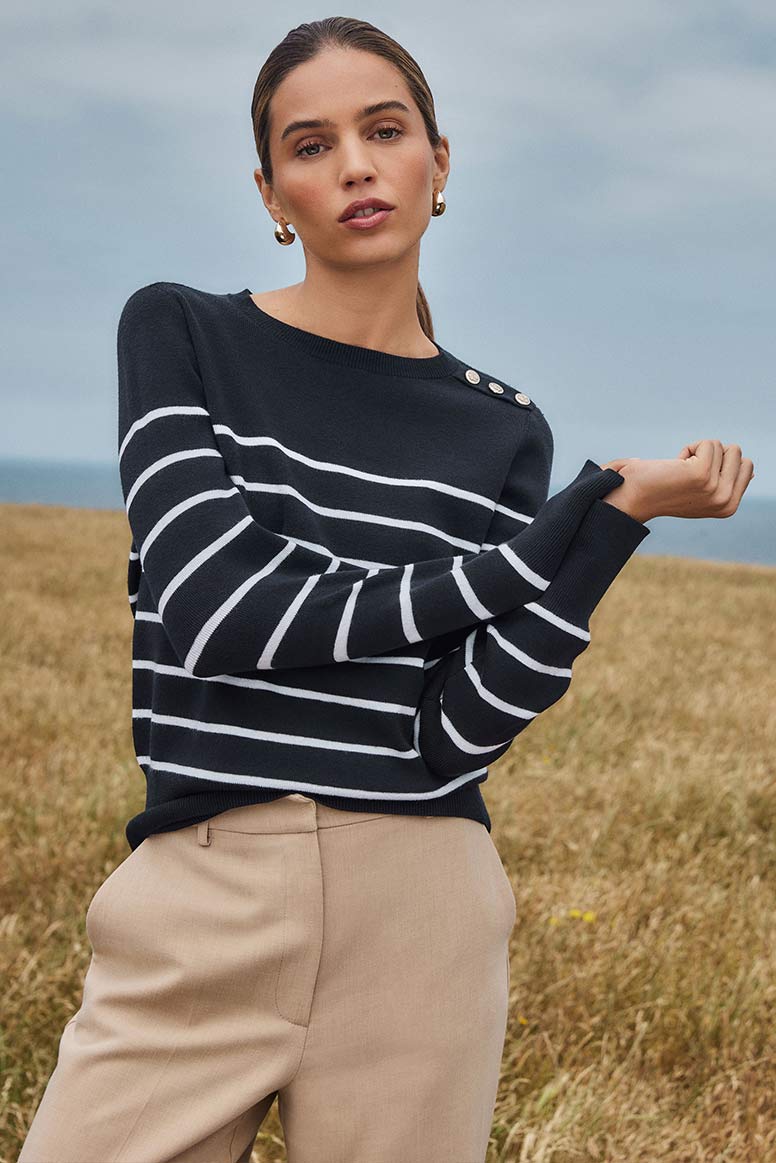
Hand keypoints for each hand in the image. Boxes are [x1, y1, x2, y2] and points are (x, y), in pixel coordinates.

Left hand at [599, 440, 754, 521]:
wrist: (631, 498)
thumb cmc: (662, 490)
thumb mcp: (701, 490)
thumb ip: (726, 481)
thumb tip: (750, 470)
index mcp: (729, 506)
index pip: (746, 465)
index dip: (719, 462)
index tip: (695, 477)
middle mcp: (726, 502)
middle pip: (737, 452)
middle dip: (712, 455)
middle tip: (686, 472)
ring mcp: (716, 490)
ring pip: (723, 446)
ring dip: (699, 451)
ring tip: (678, 471)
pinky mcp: (702, 475)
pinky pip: (708, 443)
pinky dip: (689, 448)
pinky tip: (674, 466)